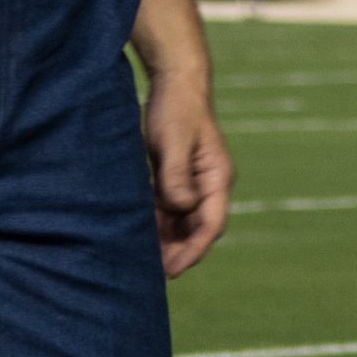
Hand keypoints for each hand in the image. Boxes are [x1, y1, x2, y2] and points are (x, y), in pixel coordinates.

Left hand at [143, 72, 231, 277]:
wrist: (174, 81)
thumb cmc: (176, 109)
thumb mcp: (173, 142)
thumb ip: (176, 176)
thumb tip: (181, 208)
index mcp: (217, 177)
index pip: (211, 225)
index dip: (193, 251)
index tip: (172, 271)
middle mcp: (209, 184)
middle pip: (198, 229)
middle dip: (179, 253)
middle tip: (153, 276)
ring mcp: (194, 181)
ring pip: (183, 222)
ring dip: (167, 242)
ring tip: (144, 262)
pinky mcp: (177, 176)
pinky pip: (170, 209)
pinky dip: (158, 224)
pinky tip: (139, 236)